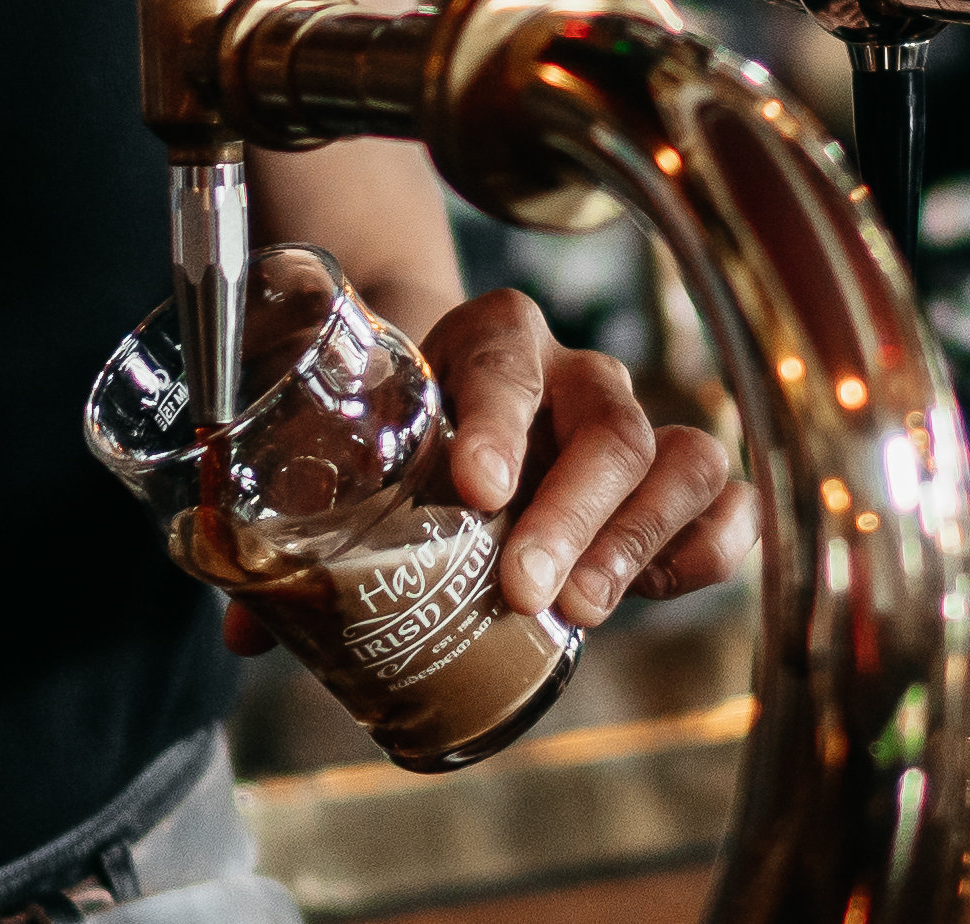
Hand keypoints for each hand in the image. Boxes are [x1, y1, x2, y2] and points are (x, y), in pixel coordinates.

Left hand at [213, 289, 758, 653]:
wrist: (459, 394)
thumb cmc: (403, 429)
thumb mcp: (357, 451)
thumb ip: (303, 530)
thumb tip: (246, 629)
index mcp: (487, 340)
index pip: (506, 355)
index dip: (499, 417)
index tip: (476, 486)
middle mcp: (571, 372)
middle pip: (607, 419)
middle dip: (572, 508)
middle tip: (524, 585)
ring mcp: (630, 422)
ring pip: (674, 456)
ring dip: (634, 537)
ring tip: (579, 608)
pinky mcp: (669, 481)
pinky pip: (723, 498)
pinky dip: (709, 543)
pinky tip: (667, 586)